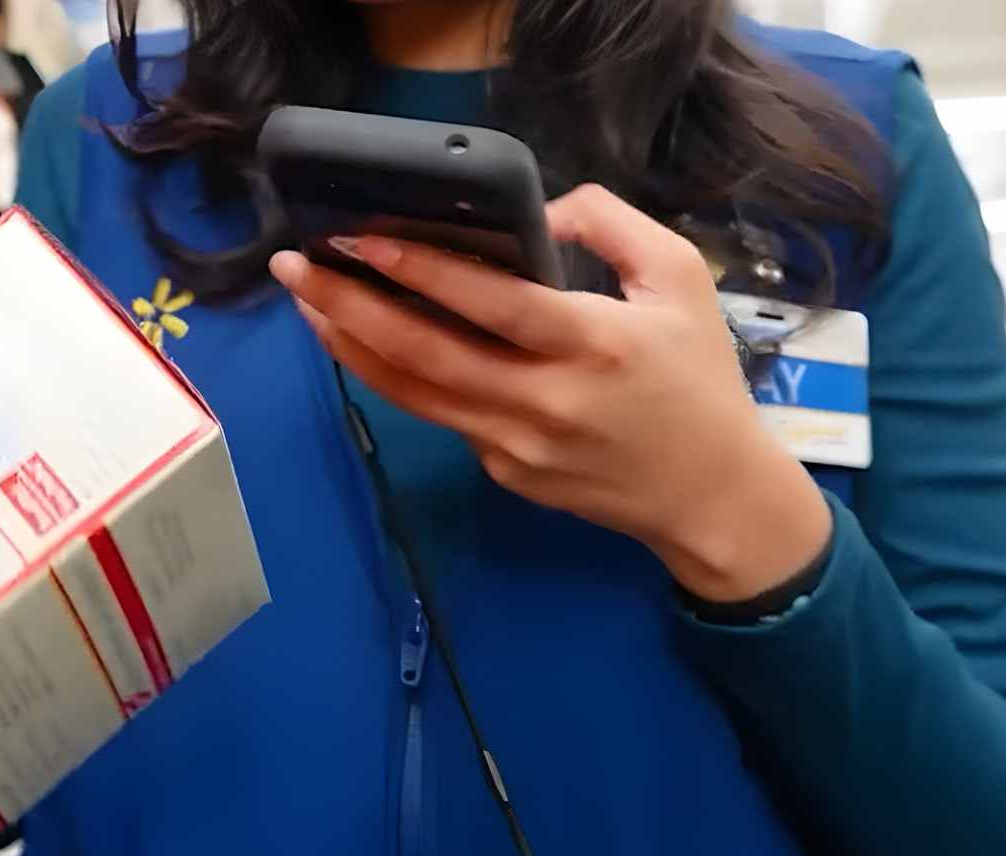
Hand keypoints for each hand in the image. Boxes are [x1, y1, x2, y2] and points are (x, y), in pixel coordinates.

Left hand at [270, 184, 830, 601]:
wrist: (710, 495)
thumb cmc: (698, 378)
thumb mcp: (681, 278)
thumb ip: (612, 226)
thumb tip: (538, 211)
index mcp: (593, 345)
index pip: (490, 304)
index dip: (420, 270)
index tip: (359, 238)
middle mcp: (544, 401)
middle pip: (426, 354)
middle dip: (350, 306)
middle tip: (295, 267)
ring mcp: (515, 446)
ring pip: (412, 393)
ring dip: (350, 346)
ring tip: (308, 302)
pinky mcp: (501, 472)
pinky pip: (439, 415)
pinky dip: (393, 377)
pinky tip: (361, 343)